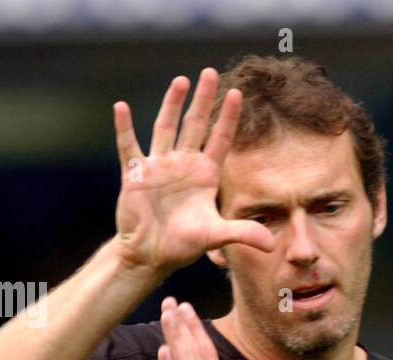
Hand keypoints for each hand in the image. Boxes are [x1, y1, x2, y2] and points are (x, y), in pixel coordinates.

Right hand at [113, 69, 274, 277]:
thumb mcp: (215, 237)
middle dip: (203, 100)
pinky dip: (124, 127)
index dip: (228, 117)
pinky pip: (129, 146)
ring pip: (166, 127)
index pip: (220, 139)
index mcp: (205, 174)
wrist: (152, 254)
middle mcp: (183, 164)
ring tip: (181, 80)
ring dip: (172, 104)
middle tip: (210, 72)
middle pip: (195, 124)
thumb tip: (271, 245)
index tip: (238, 93)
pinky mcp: (136, 174)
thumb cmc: (183, 244)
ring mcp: (159, 166)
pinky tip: (121, 107)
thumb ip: (242, 234)